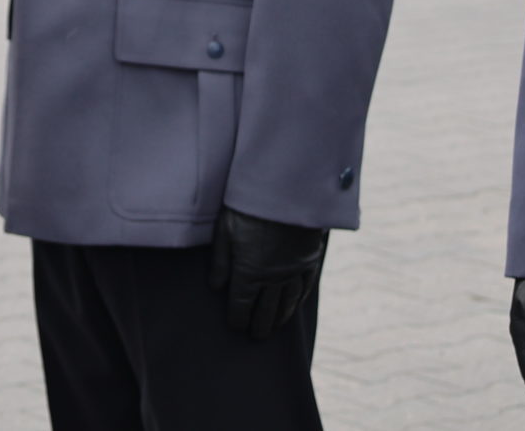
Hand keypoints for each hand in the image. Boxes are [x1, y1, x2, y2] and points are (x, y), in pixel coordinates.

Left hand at [207, 208, 325, 337]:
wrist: (286, 188)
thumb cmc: (248, 206)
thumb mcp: (225, 230)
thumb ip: (220, 261)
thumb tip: (215, 288)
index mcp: (248, 272)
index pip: (242, 305)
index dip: (238, 319)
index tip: (237, 327)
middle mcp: (273, 278)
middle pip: (266, 310)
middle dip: (260, 325)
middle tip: (257, 337)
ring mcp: (293, 271)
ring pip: (287, 302)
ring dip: (280, 317)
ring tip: (274, 327)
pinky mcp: (309, 260)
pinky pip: (304, 288)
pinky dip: (298, 300)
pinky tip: (294, 306)